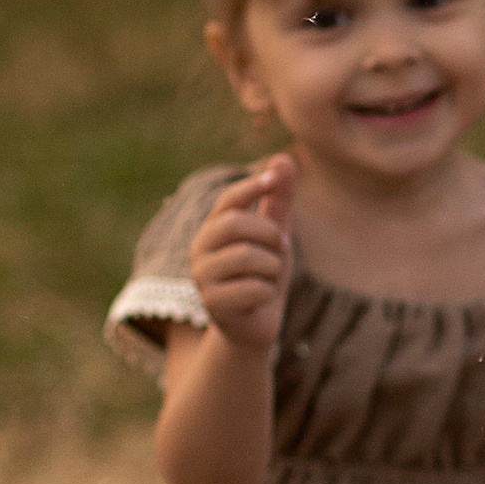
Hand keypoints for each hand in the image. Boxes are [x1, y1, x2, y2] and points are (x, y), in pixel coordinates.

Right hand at [189, 156, 296, 352]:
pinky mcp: (212, 304)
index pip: (227, 200)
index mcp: (213, 229)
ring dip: (272, 267)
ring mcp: (202, 277)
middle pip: (236, 224)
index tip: (273, 179)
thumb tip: (285, 157)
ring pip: (247, 257)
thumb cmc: (263, 275)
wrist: (256, 326)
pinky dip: (267, 293)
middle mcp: (199, 249)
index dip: (250, 186)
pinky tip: (260, 300)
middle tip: (282, 248)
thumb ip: (279, 200)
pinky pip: (253, 288)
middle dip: (270, 235)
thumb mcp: (276, 236)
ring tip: (269, 277)